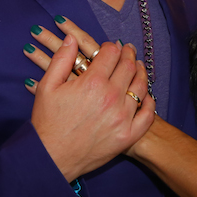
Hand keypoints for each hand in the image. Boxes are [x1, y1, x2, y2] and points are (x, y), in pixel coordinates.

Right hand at [23, 17, 154, 179]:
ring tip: (139, 66)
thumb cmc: (47, 122)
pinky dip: (149, 102)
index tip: (110, 46)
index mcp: (92, 82)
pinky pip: (147, 115)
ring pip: (140, 87)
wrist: (51, 157)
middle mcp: (111, 97)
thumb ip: (62, 59)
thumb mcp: (47, 86)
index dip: (111, 46)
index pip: (110, 54)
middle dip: (128, 54)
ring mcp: (122, 117)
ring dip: (141, 72)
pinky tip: (146, 95)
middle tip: (128, 49)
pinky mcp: (127, 135)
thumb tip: (72, 39)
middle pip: (128, 66)